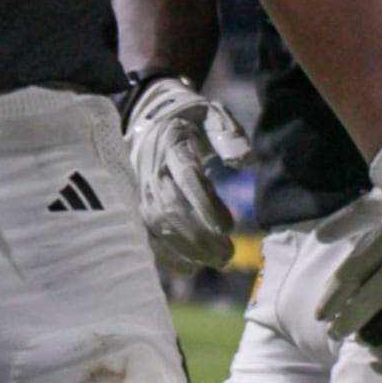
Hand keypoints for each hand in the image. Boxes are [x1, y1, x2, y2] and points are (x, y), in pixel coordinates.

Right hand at [123, 78, 253, 274]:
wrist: (152, 114)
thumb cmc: (191, 119)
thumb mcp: (213, 113)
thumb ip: (229, 133)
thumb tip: (244, 160)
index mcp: (171, 143)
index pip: (187, 176)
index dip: (206, 204)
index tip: (229, 226)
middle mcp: (151, 167)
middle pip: (170, 206)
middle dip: (199, 235)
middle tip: (228, 255)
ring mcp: (140, 187)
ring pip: (156, 224)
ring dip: (186, 248)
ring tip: (217, 261)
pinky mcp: (136, 202)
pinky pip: (145, 232)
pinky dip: (164, 254)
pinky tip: (189, 269)